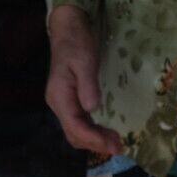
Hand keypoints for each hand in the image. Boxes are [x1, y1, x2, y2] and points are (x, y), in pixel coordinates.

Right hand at [45, 5, 121, 156]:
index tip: (112, 144)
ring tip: (115, 142)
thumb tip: (92, 108)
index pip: (74, 126)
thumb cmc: (77, 43)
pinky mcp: (70, 101)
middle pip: (74, 134)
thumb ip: (88, 84)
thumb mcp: (84, 60)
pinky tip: (105, 132)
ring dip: (94, 140)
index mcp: (59, 95)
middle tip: (119, 146)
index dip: (93, 139)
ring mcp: (63, 103)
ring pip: (76, 131)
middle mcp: (58, 103)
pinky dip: (92, 132)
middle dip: (95, 143)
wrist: (68, 30)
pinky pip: (79, 123)